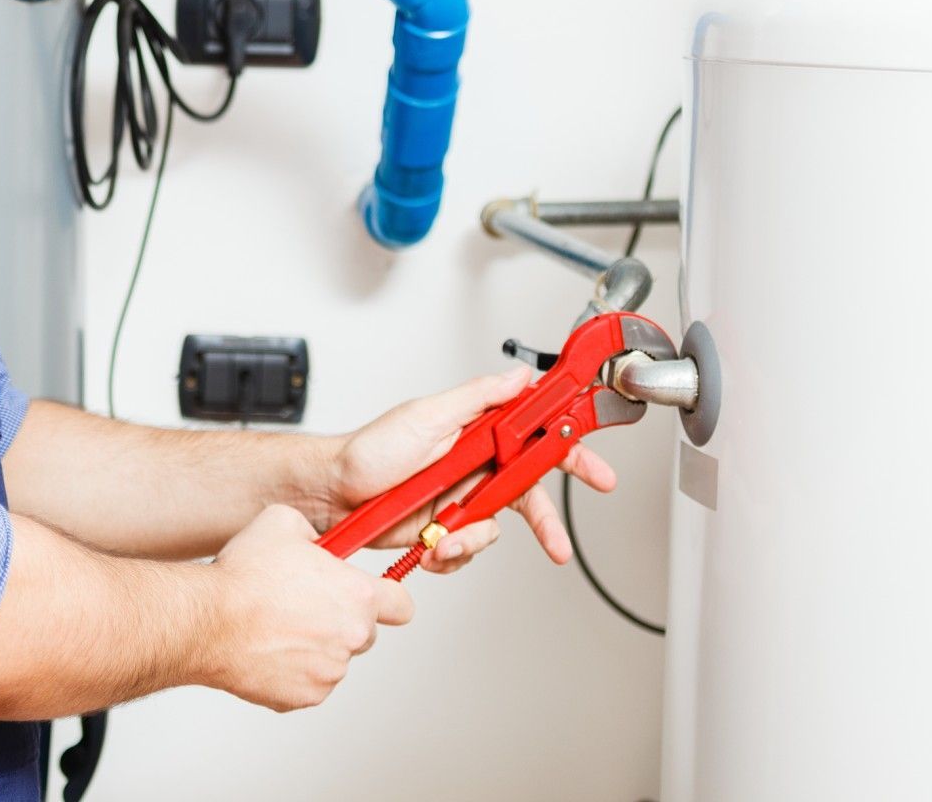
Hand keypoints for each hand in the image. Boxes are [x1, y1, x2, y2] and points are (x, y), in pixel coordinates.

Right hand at [208, 506, 413, 711]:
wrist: (207, 621)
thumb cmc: (244, 575)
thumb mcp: (283, 522)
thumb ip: (314, 532)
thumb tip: (317, 541)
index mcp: (357, 597)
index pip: (402, 606)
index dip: (388, 599)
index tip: (375, 598)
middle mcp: (351, 638)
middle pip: (363, 633)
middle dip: (341, 620)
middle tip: (305, 605)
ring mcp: (328, 673)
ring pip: (332, 659)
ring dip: (314, 646)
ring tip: (276, 625)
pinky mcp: (302, 698)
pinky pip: (307, 683)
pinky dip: (291, 671)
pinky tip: (266, 648)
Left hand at [329, 366, 617, 574]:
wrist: (333, 495)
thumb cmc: (370, 450)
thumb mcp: (426, 415)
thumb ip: (479, 397)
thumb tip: (521, 376)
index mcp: (478, 432)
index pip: (537, 437)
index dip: (571, 451)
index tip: (598, 473)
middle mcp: (475, 465)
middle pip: (528, 493)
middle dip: (544, 523)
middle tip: (557, 543)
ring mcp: (461, 499)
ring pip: (496, 528)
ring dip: (473, 539)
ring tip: (443, 537)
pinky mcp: (444, 529)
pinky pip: (467, 549)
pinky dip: (451, 554)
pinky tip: (430, 547)